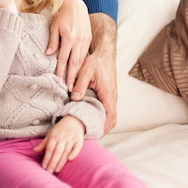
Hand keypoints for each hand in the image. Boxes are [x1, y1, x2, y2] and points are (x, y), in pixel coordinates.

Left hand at [34, 116, 84, 172]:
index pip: (49, 149)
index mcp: (54, 136)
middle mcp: (62, 138)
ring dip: (61, 161)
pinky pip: (77, 148)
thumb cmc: (60, 130)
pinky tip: (70, 159)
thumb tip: (34, 151)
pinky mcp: (79, 140)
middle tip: (49, 171)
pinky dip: (74, 153)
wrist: (74, 120)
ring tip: (57, 170)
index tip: (43, 167)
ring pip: (66, 151)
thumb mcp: (50, 134)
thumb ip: (43, 144)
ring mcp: (71, 139)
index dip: (46, 158)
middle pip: (57, 151)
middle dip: (52, 162)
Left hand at [47, 0, 91, 90]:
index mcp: (69, 37)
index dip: (61, 70)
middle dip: (72, 76)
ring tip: (74, 84)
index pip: (64, 57)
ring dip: (78, 73)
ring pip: (82, 60)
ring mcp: (85, 40)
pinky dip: (82, 64)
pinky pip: (85, 54)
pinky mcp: (89, 39)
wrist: (76, 5)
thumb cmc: (61, 16)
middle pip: (75, 62)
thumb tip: (48, 54)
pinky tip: (79, 72)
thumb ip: (52, 41)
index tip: (59, 80)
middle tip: (69, 88)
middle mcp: (79, 40)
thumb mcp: (54, 27)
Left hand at [70, 13, 117, 133]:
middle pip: (111, 120)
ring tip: (87, 127)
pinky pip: (106, 108)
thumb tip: (75, 98)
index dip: (104, 128)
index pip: (110, 117)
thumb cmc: (96, 61)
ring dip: (101, 122)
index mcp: (108, 95)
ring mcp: (111, 96)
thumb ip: (80, 84)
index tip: (94, 134)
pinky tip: (89, 115)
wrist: (104, 52)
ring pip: (109, 115)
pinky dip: (100, 115)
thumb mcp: (86, 71)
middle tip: (88, 134)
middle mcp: (112, 97)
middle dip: (102, 129)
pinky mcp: (107, 94)